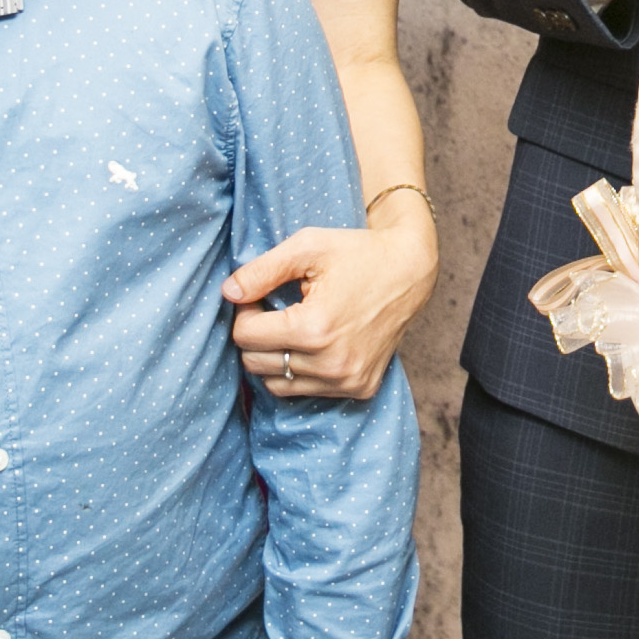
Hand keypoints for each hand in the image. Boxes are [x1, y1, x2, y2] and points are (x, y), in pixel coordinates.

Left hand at [228, 210, 436, 399]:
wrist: (410, 270)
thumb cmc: (358, 253)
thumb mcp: (307, 247)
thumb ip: (262, 270)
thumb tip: (227, 293)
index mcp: (315, 329)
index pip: (245, 336)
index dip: (244, 310)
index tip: (260, 295)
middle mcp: (331, 363)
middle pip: (255, 363)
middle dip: (255, 334)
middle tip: (273, 309)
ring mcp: (347, 381)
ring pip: (275, 383)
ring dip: (274, 356)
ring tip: (292, 326)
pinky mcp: (360, 388)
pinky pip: (304, 391)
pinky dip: (299, 370)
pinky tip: (313, 343)